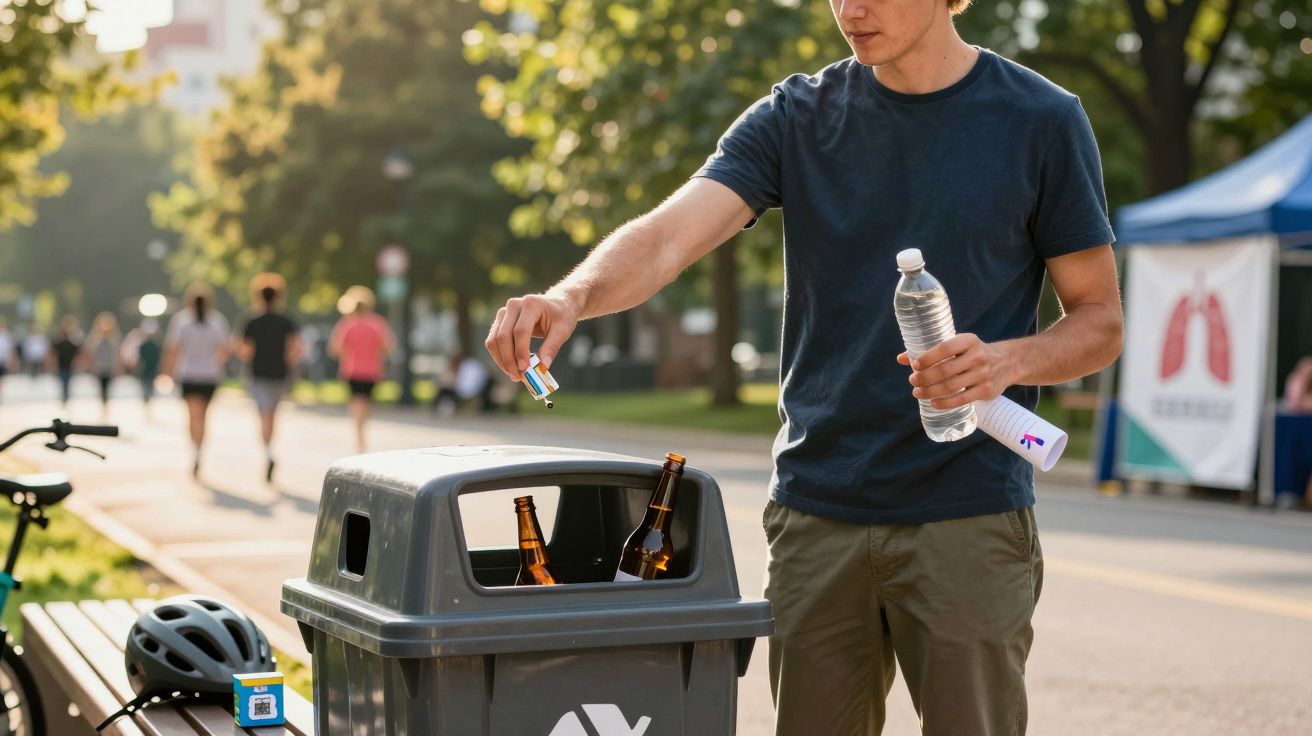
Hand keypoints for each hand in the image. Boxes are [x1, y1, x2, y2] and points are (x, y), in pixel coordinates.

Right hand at [485, 292, 579, 379]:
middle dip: (509, 359)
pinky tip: (509, 367)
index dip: (520, 352)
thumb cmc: (561, 316)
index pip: (520, 331)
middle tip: (518, 377)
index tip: (525, 369)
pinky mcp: (499, 321)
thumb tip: (542, 367)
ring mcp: (504, 312)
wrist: (557, 303)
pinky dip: (499, 356)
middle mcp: (513, 305)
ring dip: (501, 360)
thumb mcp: (563, 330)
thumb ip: (552, 347)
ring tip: (514, 375)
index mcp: (531, 304)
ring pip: (494, 339)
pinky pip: (492, 341)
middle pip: (503, 336)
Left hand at [896, 333, 1014, 409]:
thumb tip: (901, 358)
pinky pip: (962, 399)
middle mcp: (977, 356)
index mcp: (969, 341)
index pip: (945, 348)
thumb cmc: (973, 353)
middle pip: (945, 370)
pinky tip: (933, 403)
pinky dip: (945, 403)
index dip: (928, 358)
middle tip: (912, 381)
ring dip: (931, 391)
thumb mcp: (958, 345)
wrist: (1007, 362)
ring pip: (951, 386)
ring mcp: (983, 375)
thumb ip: (932, 351)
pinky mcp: (986, 391)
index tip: (914, 365)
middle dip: (925, 378)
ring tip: (917, 392)